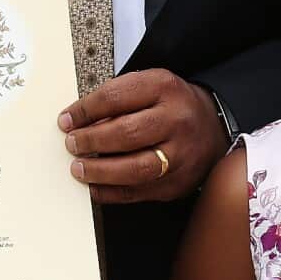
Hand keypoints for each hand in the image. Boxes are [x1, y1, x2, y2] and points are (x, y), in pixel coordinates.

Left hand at [59, 69, 228, 203]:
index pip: (116, 97)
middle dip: (91, 141)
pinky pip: (139, 192)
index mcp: (165, 89)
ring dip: (100, 171)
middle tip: (72, 144)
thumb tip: (79, 123)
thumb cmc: (174, 107)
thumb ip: (118, 100)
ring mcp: (181, 155)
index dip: (84, 110)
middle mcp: (177, 121)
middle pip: (126, 133)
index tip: (67, 121)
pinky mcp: (178, 182)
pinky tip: (95, 187)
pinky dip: (111, 192)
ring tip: (79, 168)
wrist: (213, 128)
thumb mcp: (151, 87)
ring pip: (135, 168)